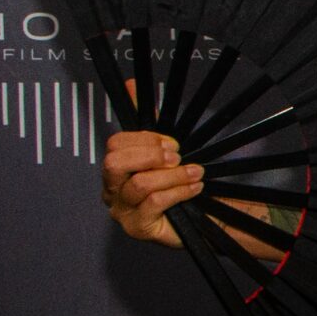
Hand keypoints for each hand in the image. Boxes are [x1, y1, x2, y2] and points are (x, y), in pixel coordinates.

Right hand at [100, 126, 199, 248]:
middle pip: (115, 163)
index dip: (145, 139)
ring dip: (173, 175)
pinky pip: (155, 202)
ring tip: (194, 173)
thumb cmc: (180, 189)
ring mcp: (123, 211)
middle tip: (176, 158)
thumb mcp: (167, 157)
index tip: (171, 143)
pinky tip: (193, 188)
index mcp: (117, 171)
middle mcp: (114, 191)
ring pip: (140, 183)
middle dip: (150, 155)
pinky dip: (179, 191)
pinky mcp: (138, 227)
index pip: (115, 145)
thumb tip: (131, 88)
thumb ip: (151, 131)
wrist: (202, 220)